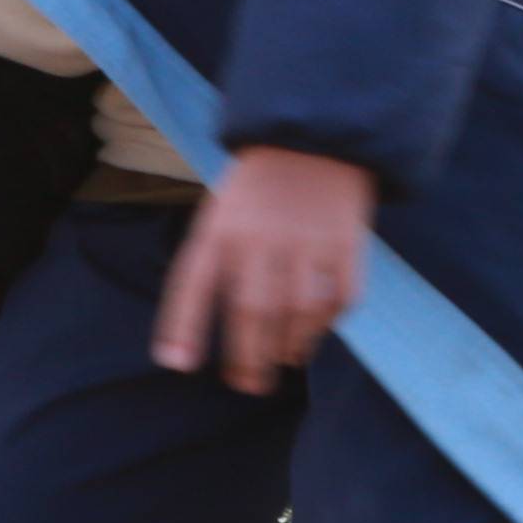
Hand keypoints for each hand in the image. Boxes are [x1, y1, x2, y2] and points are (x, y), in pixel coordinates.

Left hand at [154, 146, 376, 395]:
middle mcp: (260, 234)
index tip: (176, 365)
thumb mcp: (219, 215)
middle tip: (250, 385)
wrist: (311, 138)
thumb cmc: (255, 194)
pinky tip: (317, 330)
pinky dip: (328, 322)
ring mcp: (306, 237)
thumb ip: (210, 268)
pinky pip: (340, 298)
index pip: (193, 281)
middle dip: (249, 358)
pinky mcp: (346, 240)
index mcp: (220, 226)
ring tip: (285, 359)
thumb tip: (193, 343)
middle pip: (253, 310)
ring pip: (299, 311)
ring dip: (291, 346)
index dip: (183, 325)